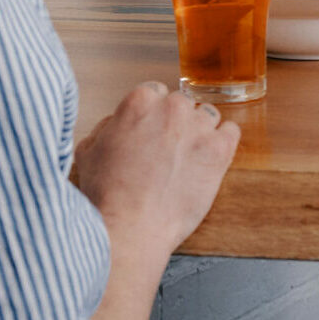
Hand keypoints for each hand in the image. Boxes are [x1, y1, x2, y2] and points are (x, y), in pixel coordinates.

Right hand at [73, 84, 239, 261]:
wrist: (131, 227)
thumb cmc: (106, 195)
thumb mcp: (87, 151)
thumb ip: (107, 126)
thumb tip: (119, 121)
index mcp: (139, 102)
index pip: (154, 92)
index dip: (151, 114)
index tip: (149, 130)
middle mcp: (172, 108)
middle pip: (181, 103)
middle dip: (174, 122)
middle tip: (164, 149)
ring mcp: (199, 127)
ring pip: (207, 115)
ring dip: (198, 130)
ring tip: (185, 157)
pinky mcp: (220, 149)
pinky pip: (231, 130)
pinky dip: (222, 141)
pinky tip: (208, 157)